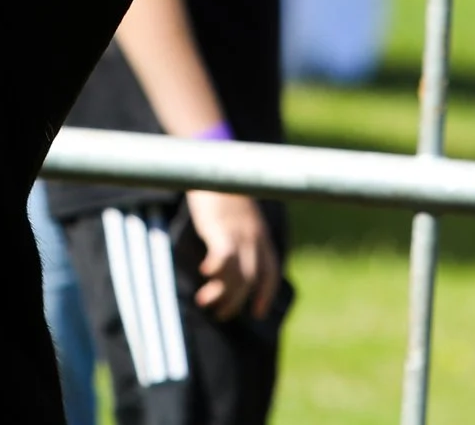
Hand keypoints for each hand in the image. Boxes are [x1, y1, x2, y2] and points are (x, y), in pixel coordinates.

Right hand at [185, 188, 281, 320]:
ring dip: (222, 294)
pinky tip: (204, 271)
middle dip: (236, 302)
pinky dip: (215, 270)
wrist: (215, 161)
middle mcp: (254, 237)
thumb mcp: (237, 213)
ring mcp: (239, 233)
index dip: (265, 294)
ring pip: (238, 276)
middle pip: (252, 280)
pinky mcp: (222, 228)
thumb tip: (226, 254)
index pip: (270, 272)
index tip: (257, 313)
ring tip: (205, 302)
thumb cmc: (222, 188)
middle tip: (220, 313)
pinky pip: (224, 259)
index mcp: (261, 235)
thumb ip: (238, 232)